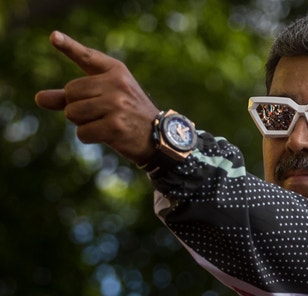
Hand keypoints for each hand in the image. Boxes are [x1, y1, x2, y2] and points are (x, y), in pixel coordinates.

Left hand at [35, 31, 159, 164]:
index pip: (87, 57)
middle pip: (70, 93)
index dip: (68, 46)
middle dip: (77, 107)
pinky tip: (107, 135)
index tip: (53, 36)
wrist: (158, 136)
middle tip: (102, 112)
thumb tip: (38, 99)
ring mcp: (117, 105)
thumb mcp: (103, 97)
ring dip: (82, 123)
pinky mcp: (115, 126)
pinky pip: (82, 132)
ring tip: (105, 122)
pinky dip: (89, 136)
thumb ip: (70, 96)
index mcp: (116, 71)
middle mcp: (117, 84)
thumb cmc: (127, 114)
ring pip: (73, 113)